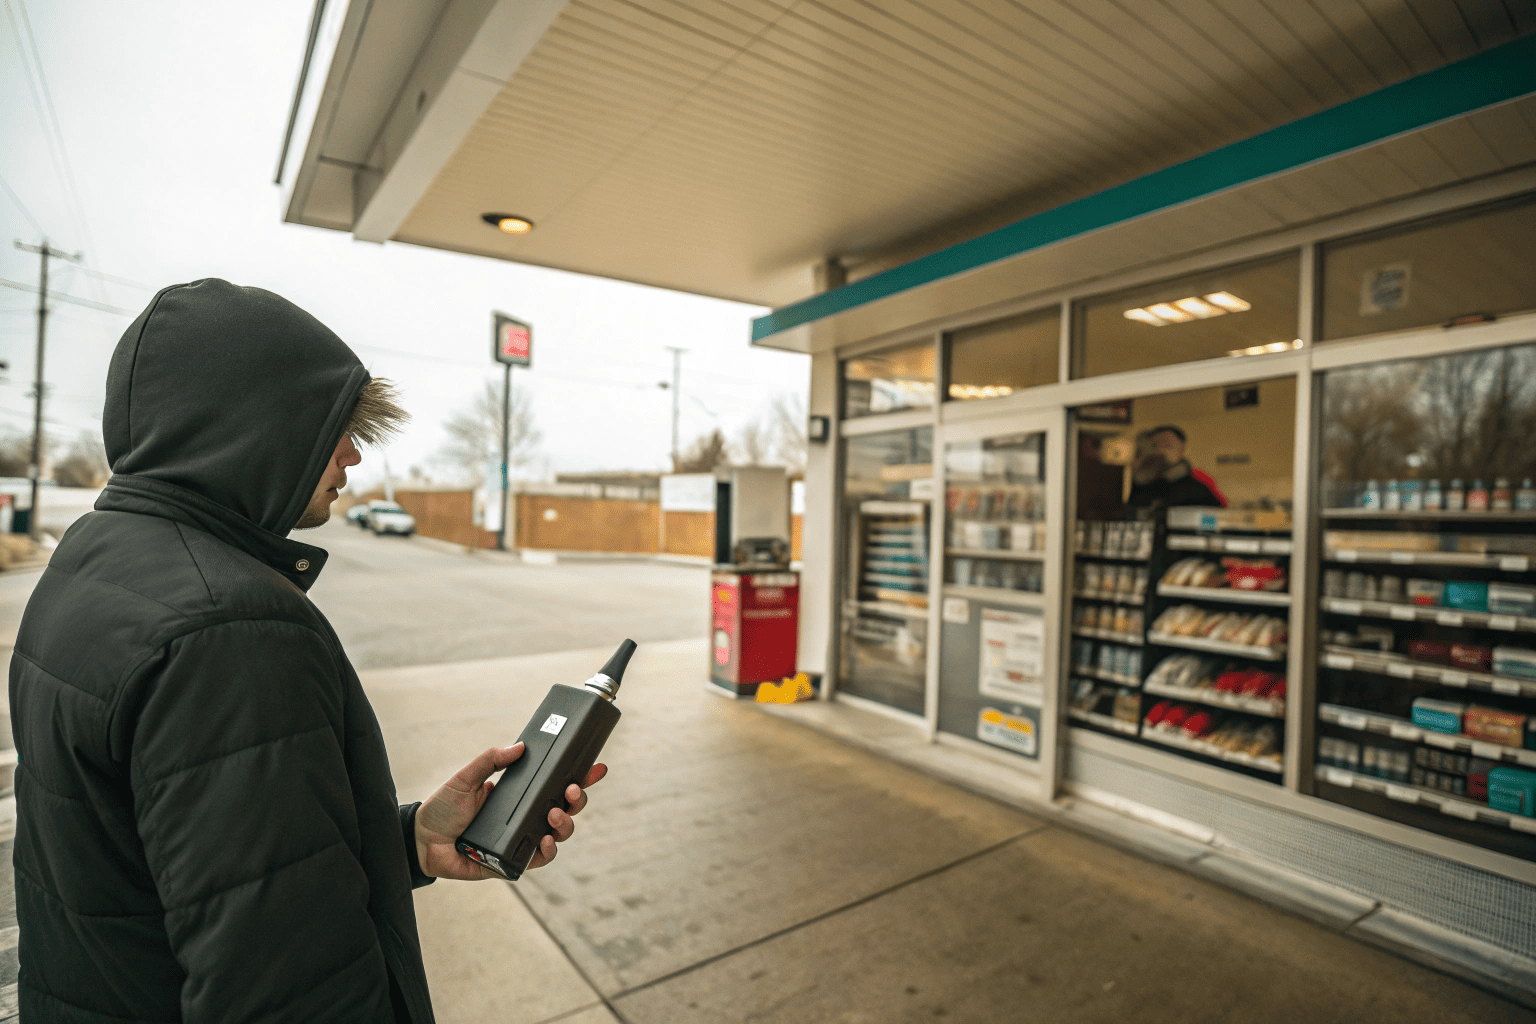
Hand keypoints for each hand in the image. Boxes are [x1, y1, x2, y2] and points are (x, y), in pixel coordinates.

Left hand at [414, 743, 607, 880]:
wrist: (420, 840)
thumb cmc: (442, 808)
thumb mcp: (465, 777)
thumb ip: (490, 759)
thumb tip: (519, 746)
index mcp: (518, 795)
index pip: (554, 785)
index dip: (579, 778)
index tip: (595, 767)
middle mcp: (524, 817)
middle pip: (565, 809)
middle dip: (577, 799)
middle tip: (571, 791)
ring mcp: (520, 839)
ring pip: (559, 834)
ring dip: (565, 823)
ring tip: (554, 813)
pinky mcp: (512, 861)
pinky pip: (539, 858)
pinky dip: (548, 850)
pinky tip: (545, 840)